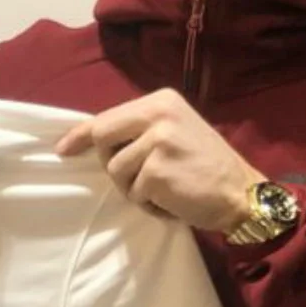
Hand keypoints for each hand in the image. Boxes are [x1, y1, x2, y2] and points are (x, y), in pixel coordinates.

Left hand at [56, 88, 263, 231]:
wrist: (242, 192)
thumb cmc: (206, 165)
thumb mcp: (175, 131)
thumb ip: (141, 129)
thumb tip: (95, 137)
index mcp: (161, 101)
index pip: (108, 116)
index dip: (81, 134)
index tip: (63, 148)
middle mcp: (158, 114)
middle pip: (102, 137)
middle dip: (111, 163)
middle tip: (138, 178)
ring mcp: (157, 142)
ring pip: (116, 171)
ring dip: (136, 189)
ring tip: (166, 189)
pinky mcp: (157, 171)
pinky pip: (134, 193)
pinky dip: (150, 205)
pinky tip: (174, 201)